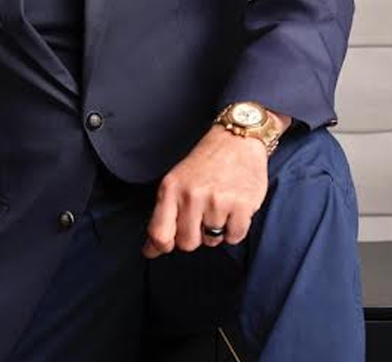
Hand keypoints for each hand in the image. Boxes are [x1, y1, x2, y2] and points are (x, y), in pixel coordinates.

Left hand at [142, 124, 268, 256]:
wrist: (236, 140)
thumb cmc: (205, 163)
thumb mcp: (176, 181)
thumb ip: (163, 215)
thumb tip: (150, 250)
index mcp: (171, 188)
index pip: (159, 233)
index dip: (162, 246)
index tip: (166, 245)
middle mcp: (192, 195)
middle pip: (187, 243)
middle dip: (195, 235)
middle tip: (201, 215)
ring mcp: (217, 201)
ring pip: (212, 241)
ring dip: (216, 229)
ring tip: (219, 205)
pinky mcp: (241, 206)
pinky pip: (234, 237)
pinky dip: (235, 228)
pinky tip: (234, 208)